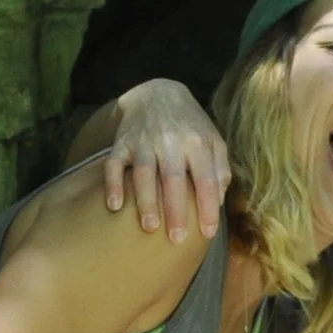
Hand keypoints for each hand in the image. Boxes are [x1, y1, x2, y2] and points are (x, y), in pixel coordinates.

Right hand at [100, 77, 230, 242]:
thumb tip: (220, 201)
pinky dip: (113, 184)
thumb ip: (220, 168)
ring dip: (146, 200)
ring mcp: (143, 141)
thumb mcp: (212, 139)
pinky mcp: (121, 142)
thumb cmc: (190, 125)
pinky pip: (113, 164)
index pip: (205, 178)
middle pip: (173, 178)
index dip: (207, 206)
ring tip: (149, 227)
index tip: (208, 232)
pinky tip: (114, 206)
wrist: (157, 93)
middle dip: (175, 209)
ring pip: (143, 172)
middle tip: (177, 238)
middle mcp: (170, 140)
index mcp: (197, 142)